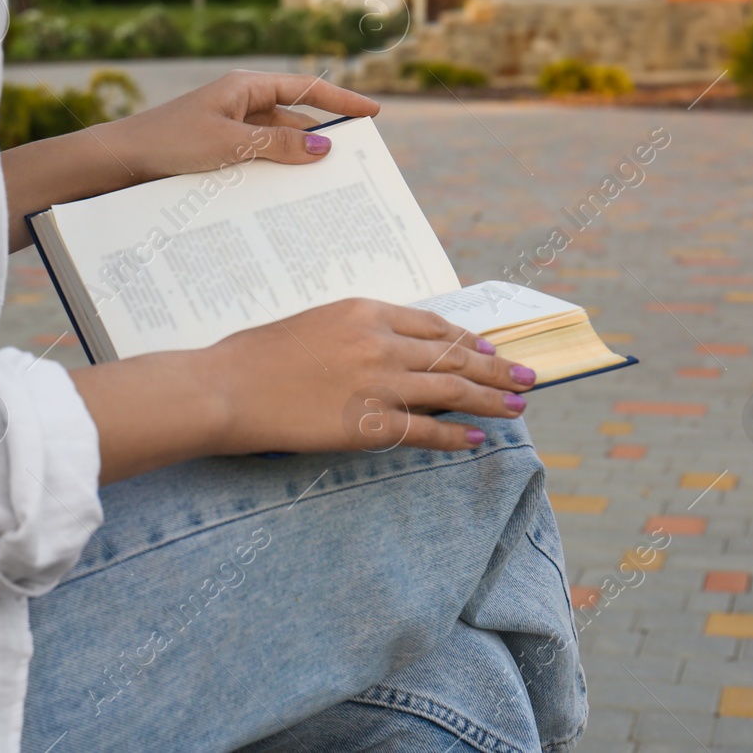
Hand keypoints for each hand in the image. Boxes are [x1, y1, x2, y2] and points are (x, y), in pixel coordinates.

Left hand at [101, 70, 380, 182]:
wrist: (118, 162)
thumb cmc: (169, 143)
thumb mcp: (229, 145)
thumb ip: (278, 147)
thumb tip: (323, 149)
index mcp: (245, 88)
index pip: (306, 89)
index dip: (341, 102)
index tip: (372, 114)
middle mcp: (240, 104)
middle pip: (294, 119)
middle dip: (323, 140)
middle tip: (355, 163)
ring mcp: (228, 129)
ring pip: (275, 144)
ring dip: (297, 162)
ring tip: (327, 187)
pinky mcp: (216, 152)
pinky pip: (256, 160)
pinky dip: (273, 174)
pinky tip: (287, 196)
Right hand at [194, 298, 535, 455]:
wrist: (226, 387)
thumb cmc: (254, 356)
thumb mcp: (311, 324)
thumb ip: (353, 332)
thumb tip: (384, 348)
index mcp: (365, 311)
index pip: (432, 325)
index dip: (466, 339)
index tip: (487, 348)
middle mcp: (380, 343)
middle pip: (453, 356)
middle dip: (495, 368)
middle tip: (526, 376)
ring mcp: (377, 384)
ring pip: (451, 391)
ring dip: (490, 400)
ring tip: (517, 407)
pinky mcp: (368, 424)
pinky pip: (425, 432)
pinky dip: (455, 438)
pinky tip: (476, 441)